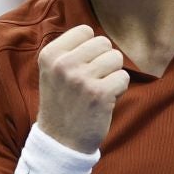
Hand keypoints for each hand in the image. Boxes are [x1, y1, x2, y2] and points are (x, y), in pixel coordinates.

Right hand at [36, 25, 127, 153]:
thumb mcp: (54, 72)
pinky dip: (119, 89)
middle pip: (103, 43)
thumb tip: (99, 36)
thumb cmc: (63, 104)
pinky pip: (124, 77)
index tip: (82, 67)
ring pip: (116, 58)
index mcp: (50, 54)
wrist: (60, 142)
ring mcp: (81, 78)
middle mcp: (64, 64)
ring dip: (113, 75)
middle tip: (93, 81)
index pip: (85, 31)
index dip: (91, 49)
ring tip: (98, 90)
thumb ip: (71, 51)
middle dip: (104, 61)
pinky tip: (105, 101)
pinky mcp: (100, 94)